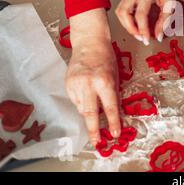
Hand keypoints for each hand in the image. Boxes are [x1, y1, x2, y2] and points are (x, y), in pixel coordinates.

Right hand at [66, 9, 120, 144]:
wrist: (89, 43)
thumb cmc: (106, 58)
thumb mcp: (116, 76)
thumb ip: (113, 94)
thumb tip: (113, 114)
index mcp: (105, 81)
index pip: (110, 107)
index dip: (113, 122)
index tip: (115, 133)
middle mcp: (89, 83)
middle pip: (90, 113)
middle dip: (93, 129)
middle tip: (97, 141)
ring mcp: (76, 84)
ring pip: (82, 108)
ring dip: (89, 112)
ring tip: (94, 101)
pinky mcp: (68, 83)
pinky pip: (75, 100)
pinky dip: (82, 102)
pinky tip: (86, 92)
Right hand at [115, 0, 177, 44]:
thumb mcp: (170, 2)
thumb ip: (164, 21)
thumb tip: (158, 36)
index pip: (140, 15)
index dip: (143, 30)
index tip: (147, 39)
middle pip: (124, 13)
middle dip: (130, 29)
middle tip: (141, 37)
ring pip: (119, 11)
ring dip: (126, 25)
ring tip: (137, 32)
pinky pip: (122, 8)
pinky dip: (126, 19)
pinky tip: (135, 23)